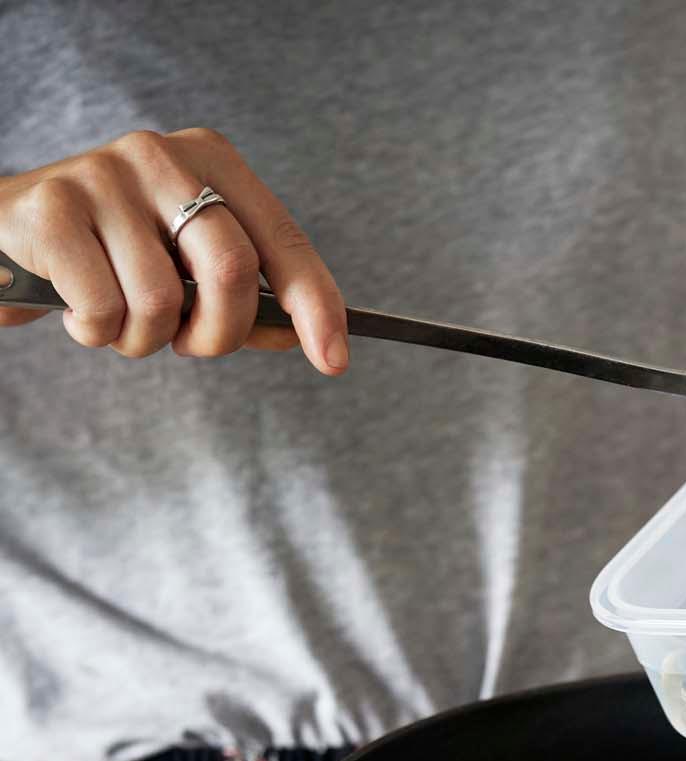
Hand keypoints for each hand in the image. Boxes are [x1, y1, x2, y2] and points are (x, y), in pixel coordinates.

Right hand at [0, 128, 346, 372]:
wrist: (8, 238)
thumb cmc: (111, 259)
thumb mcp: (185, 271)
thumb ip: (245, 300)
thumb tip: (310, 337)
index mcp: (208, 160)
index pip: (279, 237)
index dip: (315, 303)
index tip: (334, 360)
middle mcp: (160, 154)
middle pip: (231, 270)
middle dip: (218, 335)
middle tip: (188, 347)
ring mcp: (103, 174)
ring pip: (163, 302)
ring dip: (143, 340)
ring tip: (117, 319)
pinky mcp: (52, 207)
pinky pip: (106, 310)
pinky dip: (96, 334)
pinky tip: (77, 311)